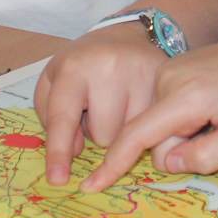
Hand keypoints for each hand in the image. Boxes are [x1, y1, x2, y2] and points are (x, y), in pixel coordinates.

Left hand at [34, 24, 171, 185]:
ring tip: (119, 102)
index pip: (63, 117)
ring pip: (130, 137)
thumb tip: (75, 151)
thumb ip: (50, 117)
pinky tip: (138, 103)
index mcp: (74, 68)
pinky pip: (154, 128)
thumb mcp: (53, 81)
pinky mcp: (167, 82)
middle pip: (103, 136)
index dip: (58, 152)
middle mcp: (109, 68)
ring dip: (121, 129)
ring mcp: (142, 74)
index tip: (58, 180)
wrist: (128, 36)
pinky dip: (143, 124)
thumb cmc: (84, 64)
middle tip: (99, 104)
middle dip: (98, 130)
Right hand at [78, 27, 217, 192]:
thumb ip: (208, 155)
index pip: (138, 134)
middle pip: (154, 136)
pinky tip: (216, 108)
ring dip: (186, 133)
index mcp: (187, 95)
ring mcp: (168, 71)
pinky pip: (167, 110)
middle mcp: (169, 79)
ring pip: (160, 125)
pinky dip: (185, 119)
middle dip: (182, 148)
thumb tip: (168, 164)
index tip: (92, 186)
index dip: (115, 164)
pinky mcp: (173, 69)